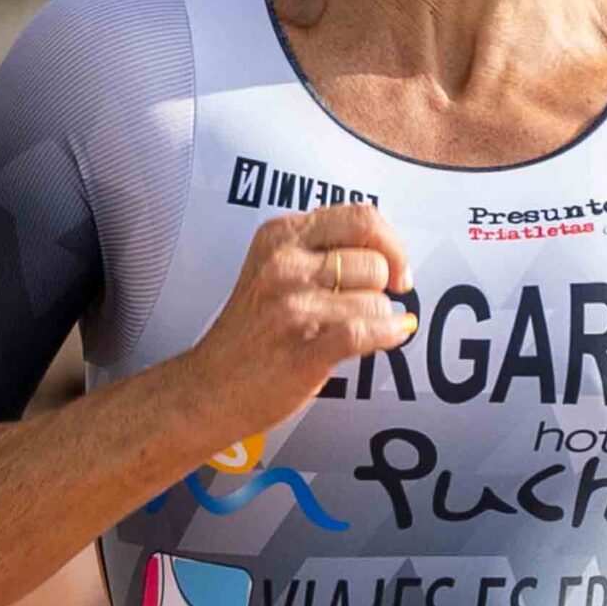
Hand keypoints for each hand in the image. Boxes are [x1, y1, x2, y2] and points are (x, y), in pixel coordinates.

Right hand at [188, 203, 416, 441]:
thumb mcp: (272, 268)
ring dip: (377, 318)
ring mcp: (292, 307)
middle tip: (368, 305)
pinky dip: (388, 335)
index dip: (391, 244)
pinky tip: (390, 336)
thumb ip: (322, 250)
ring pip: (375, 300)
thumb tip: (390, 254)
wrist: (210, 387)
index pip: (360, 217)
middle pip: (374, 261)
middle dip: (382, 287)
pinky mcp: (304, 349)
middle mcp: (284, 265)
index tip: (397, 269)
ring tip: (351, 329)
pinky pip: (368, 332)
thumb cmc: (251, 330)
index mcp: (280, 236)